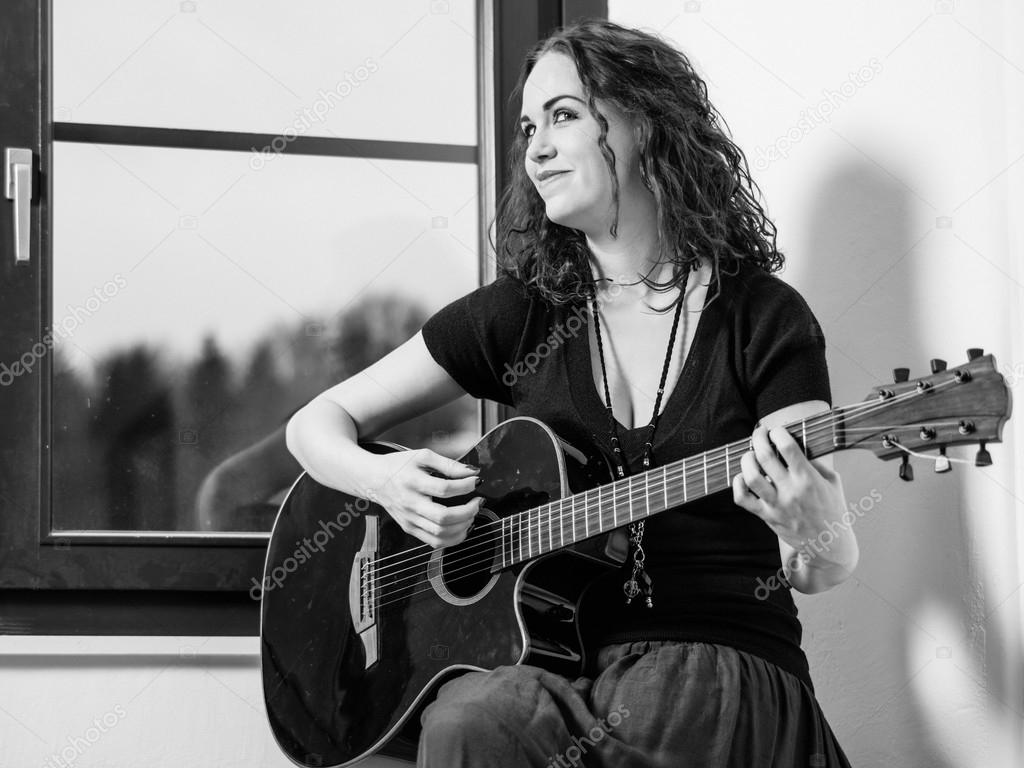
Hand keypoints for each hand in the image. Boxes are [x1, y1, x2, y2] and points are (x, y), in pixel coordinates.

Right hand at [364, 448, 483, 548]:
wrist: (373, 479)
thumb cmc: (399, 465)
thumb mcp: (423, 456)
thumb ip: (449, 464)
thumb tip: (473, 472)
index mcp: (412, 481)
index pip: (444, 489)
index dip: (466, 486)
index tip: (476, 481)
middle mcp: (409, 503)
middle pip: (443, 517)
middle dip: (468, 511)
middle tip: (478, 502)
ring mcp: (409, 519)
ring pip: (440, 534)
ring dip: (463, 526)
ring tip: (472, 514)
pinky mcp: (410, 528)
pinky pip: (434, 542)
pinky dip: (453, 538)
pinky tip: (463, 527)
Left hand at [731, 425, 846, 550]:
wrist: (829, 545)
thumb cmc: (832, 510)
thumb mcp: (833, 482)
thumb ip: (816, 462)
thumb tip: (796, 445)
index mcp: (808, 479)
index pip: (788, 447)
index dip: (778, 433)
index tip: (776, 430)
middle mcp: (790, 491)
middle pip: (765, 457)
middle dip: (758, 438)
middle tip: (759, 433)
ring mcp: (776, 504)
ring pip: (751, 476)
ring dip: (746, 460)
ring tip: (750, 455)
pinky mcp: (766, 516)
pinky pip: (742, 498)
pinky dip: (737, 484)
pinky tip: (743, 477)